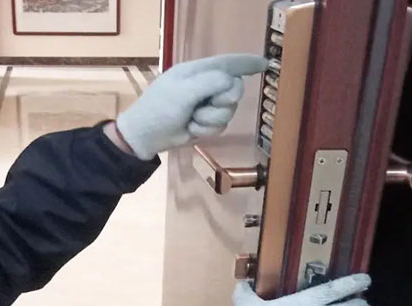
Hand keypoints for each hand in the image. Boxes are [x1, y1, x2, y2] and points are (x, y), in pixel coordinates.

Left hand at [117, 54, 267, 160]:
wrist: (146, 137)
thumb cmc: (159, 109)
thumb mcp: (183, 92)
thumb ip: (210, 83)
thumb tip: (231, 81)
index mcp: (198, 71)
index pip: (228, 63)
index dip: (248, 63)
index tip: (266, 64)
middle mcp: (206, 85)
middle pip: (234, 90)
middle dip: (224, 101)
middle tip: (209, 105)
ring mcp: (207, 105)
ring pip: (229, 111)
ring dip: (211, 119)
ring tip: (192, 119)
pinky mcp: (207, 122)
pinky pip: (221, 125)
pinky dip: (207, 130)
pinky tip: (191, 129)